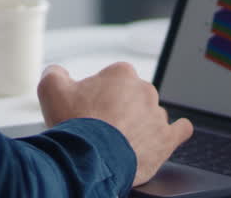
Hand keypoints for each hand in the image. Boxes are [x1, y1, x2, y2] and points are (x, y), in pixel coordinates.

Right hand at [38, 63, 193, 186]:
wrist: (91, 157)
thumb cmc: (75, 124)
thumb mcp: (51, 90)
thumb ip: (55, 74)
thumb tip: (58, 72)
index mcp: (121, 74)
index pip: (114, 78)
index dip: (101, 93)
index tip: (92, 107)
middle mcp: (144, 89)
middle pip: (134, 95)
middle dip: (121, 108)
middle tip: (104, 125)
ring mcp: (158, 114)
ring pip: (152, 114)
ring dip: (140, 123)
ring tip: (122, 140)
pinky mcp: (167, 139)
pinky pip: (180, 130)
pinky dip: (175, 133)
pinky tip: (166, 136)